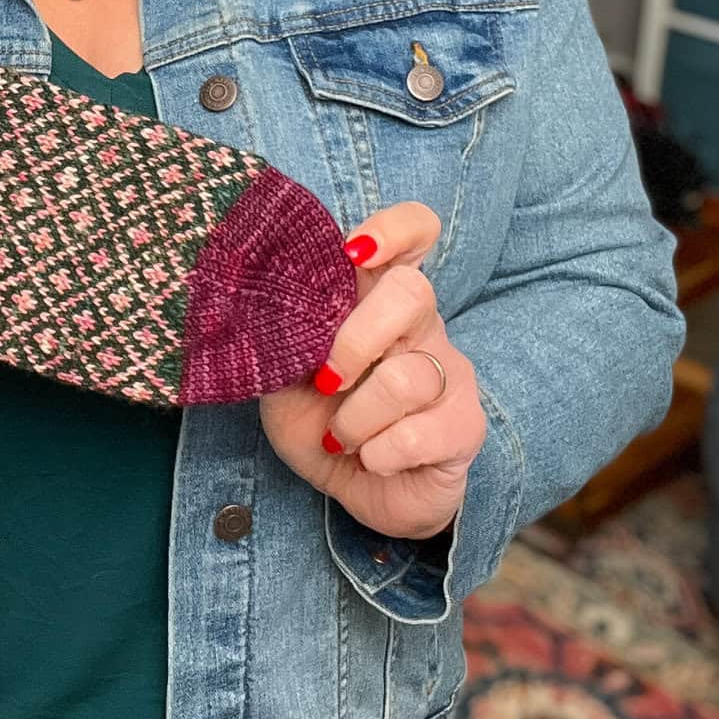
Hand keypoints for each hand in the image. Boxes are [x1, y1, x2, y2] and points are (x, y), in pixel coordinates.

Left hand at [258, 201, 484, 541]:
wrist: (354, 489)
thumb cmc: (319, 419)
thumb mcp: (286, 373)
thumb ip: (282, 333)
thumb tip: (254, 302)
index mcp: (377, 298)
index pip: (415, 231)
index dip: (393, 229)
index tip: (354, 251)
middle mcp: (422, 325)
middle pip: (411, 291)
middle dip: (354, 341)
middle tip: (326, 382)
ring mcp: (449, 372)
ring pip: (406, 377)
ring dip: (355, 418)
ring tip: (340, 437)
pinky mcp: (465, 425)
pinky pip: (419, 433)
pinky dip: (378, 453)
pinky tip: (371, 458)